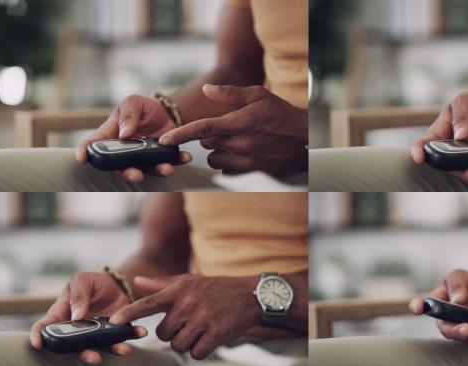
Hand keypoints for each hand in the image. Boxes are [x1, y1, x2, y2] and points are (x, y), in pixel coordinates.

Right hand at [30, 272, 147, 364]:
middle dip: (84, 354)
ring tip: (123, 349)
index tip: (39, 345)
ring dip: (112, 349)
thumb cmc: (91, 281)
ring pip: (100, 346)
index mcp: (62, 314)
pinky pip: (121, 336)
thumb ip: (78, 295)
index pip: (44, 328)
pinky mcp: (114, 330)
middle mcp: (77, 329)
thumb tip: (77, 315)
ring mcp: (95, 332)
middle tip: (94, 357)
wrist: (115, 282)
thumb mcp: (82, 280)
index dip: (38, 337)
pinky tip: (140, 331)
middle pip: (74, 347)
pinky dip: (131, 335)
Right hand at [75, 95, 192, 182]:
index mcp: (112, 134)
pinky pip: (168, 163)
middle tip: (136, 174)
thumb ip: (128, 115)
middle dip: (128, 173)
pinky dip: (177, 162)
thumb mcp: (133, 102)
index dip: (85, 153)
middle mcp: (125, 151)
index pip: (93, 144)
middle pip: (120, 167)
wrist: (167, 111)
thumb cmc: (143, 106)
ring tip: (167, 169)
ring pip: (146, 169)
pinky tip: (185, 157)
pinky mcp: (161, 158)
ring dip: (157, 171)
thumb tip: (124, 134)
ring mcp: (143, 157)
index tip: (82, 160)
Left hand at [109, 274, 260, 359]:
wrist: (249, 295)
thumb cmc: (216, 288)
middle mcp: (188, 304)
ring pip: (178, 345)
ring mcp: (202, 319)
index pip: (148, 303)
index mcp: (179, 290)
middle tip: (188, 323)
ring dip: (187, 342)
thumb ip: (161, 284)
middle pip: (163, 333)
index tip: (113, 322)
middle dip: (173, 333)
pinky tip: (209, 337)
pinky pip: (196, 352)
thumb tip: (137, 281)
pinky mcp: (216, 333)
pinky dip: (201, 350)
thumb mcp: (189, 281)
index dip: (129, 313)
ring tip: (200, 329)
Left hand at [158, 84, 307, 176]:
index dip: (180, 134)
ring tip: (235, 141)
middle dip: (210, 135)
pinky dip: (228, 163)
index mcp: (239, 123)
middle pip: (206, 143)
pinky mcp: (252, 173)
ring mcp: (246, 161)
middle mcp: (241, 144)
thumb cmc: (280, 113)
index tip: (163, 139)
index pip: (202, 129)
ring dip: (218, 151)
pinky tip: (242, 153)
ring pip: (214, 159)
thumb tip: (206, 90)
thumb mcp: (258, 95)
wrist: (304, 138)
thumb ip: (230, 93)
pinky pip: (227, 171)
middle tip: (228, 128)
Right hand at [409, 268, 467, 344]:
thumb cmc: (464, 283)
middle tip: (467, 329)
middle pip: (448, 330)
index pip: (422, 305)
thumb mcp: (459, 276)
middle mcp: (448, 320)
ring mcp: (465, 329)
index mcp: (437, 303)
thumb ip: (456, 284)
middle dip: (458, 332)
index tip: (417, 309)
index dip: (417, 307)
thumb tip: (458, 299)